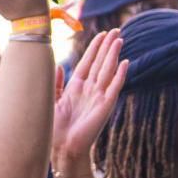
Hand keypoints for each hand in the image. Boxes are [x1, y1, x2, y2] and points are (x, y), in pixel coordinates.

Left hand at [52, 29, 127, 165]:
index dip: (95, 48)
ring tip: (119, 39)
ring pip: (108, 71)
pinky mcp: (105, 106)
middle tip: (116, 29)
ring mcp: (99, 97)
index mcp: (76, 87)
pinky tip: (125, 62)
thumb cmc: (55, 127)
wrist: (62, 148)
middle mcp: (90, 90)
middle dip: (107, 46)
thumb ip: (56, 83)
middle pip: (100, 63)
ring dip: (113, 55)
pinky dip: (120, 75)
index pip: (88, 62)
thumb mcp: (52, 100)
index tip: (101, 33)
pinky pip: (114, 87)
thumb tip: (59, 65)